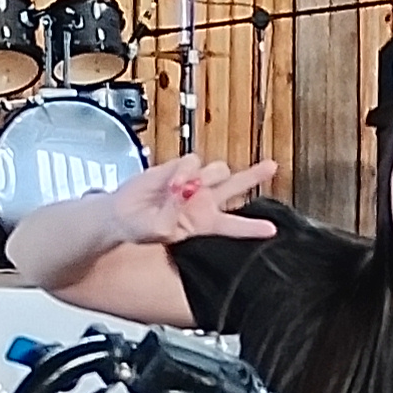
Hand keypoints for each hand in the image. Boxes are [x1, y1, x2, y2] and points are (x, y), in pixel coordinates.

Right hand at [107, 157, 279, 247]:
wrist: (121, 215)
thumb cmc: (141, 229)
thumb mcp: (159, 230)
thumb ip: (174, 212)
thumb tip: (185, 189)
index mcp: (205, 224)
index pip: (234, 226)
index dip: (253, 228)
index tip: (271, 230)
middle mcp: (205, 201)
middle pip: (236, 186)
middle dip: (254, 175)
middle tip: (271, 167)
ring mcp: (194, 182)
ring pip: (217, 169)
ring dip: (205, 176)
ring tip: (183, 187)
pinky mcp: (179, 167)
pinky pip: (192, 161)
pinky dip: (184, 169)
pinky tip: (172, 181)